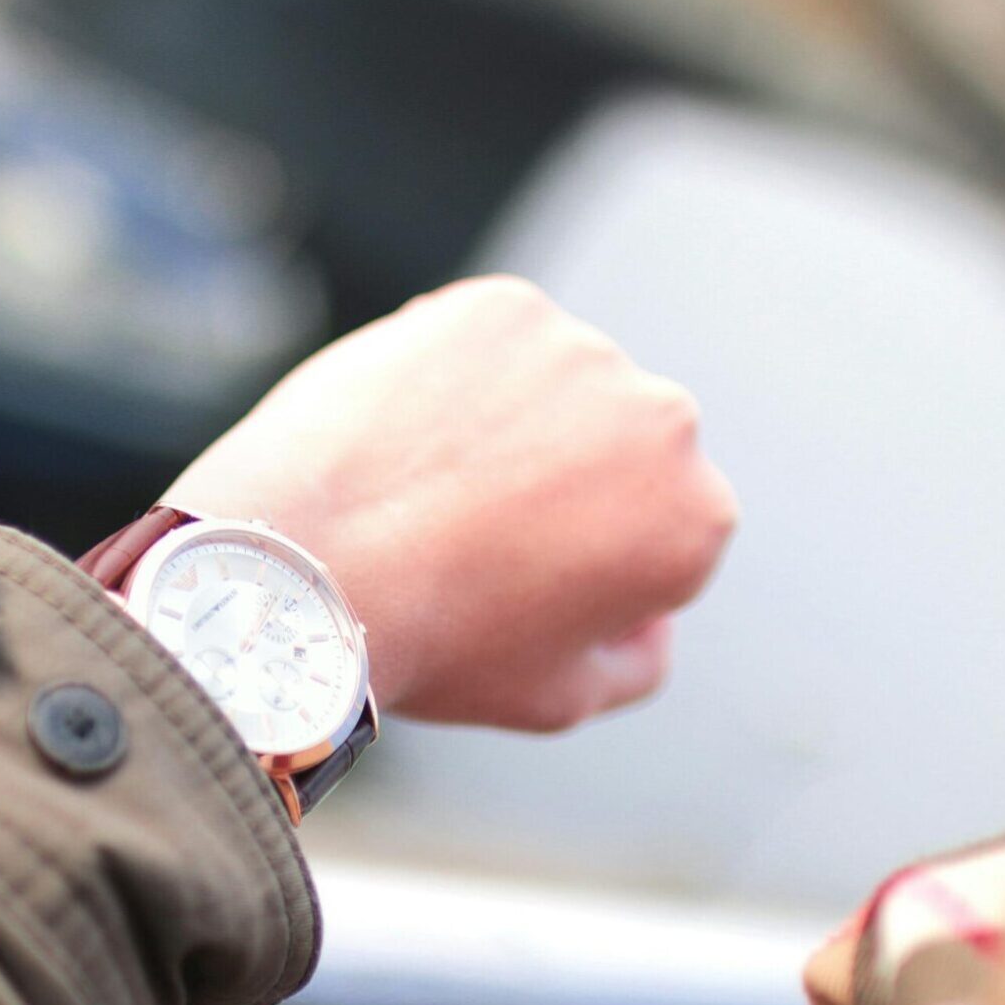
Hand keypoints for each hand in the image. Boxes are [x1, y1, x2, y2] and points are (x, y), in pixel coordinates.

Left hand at [164, 275, 736, 730]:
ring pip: (557, 386)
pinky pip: (490, 343)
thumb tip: (652, 617)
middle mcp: (665, 419)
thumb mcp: (560, 699)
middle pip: (622, 448)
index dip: (593, 564)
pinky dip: (455, 376)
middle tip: (471, 530)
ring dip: (513, 421)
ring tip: (426, 484)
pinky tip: (403, 434)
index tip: (520, 583)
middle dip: (567, 481)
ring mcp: (581, 350)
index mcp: (696, 518)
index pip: (664, 531)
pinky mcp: (502, 306)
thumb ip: (639, 660)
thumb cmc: (436, 646)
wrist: (308, 565)